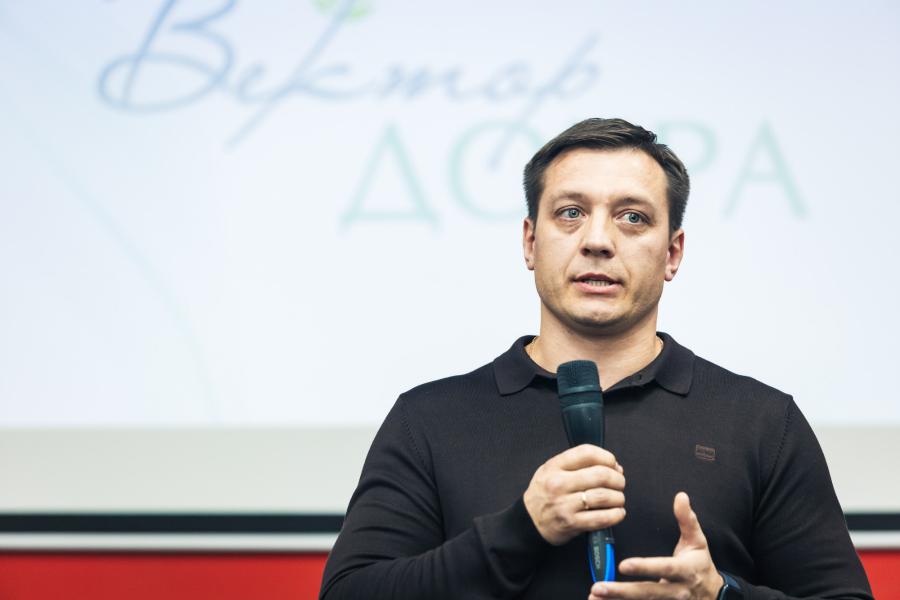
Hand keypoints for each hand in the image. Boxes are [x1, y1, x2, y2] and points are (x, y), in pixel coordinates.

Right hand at [523, 444, 625, 545]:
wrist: (528, 521)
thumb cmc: (544, 494)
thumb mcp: (551, 470)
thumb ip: (577, 464)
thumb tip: (613, 467)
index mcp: (555, 466)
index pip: (587, 453)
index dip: (607, 457)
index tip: (613, 464)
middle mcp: (558, 484)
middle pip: (601, 475)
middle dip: (618, 479)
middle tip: (619, 483)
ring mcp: (564, 504)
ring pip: (604, 496)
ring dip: (618, 498)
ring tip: (618, 499)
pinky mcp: (571, 523)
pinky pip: (601, 518)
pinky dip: (615, 515)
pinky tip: (617, 513)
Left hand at [589, 492, 722, 599]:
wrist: (712, 594)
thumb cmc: (699, 563)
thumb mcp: (698, 541)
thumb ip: (687, 519)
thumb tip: (681, 496)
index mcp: (685, 571)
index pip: (664, 568)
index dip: (645, 567)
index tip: (624, 565)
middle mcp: (676, 590)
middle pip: (648, 592)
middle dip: (622, 591)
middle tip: (598, 587)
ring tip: (594, 597)